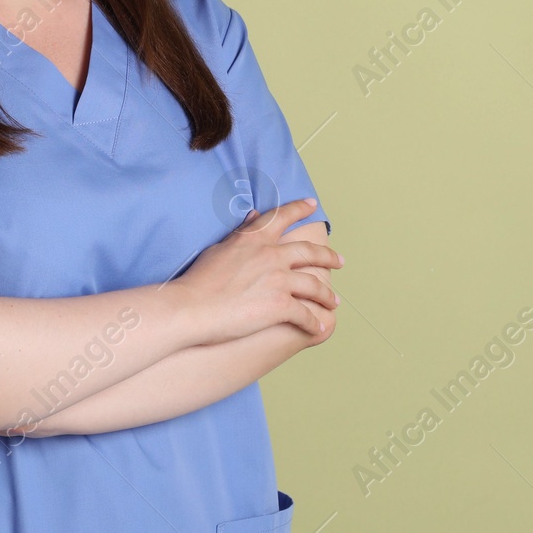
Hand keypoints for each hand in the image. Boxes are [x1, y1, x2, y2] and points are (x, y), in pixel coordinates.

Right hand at [174, 198, 343, 345]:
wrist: (191, 308)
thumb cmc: (199, 280)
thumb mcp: (219, 248)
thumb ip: (241, 233)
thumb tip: (253, 217)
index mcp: (255, 239)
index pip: (283, 216)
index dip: (300, 208)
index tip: (313, 205)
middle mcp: (272, 255)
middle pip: (310, 252)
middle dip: (329, 257)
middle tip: (340, 261)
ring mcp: (278, 280)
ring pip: (315, 285)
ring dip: (327, 295)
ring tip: (335, 302)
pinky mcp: (280, 305)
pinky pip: (305, 314)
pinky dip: (313, 322)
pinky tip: (318, 327)